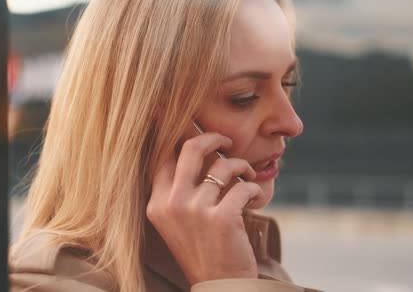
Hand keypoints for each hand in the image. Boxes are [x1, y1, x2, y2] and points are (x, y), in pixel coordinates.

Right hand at [146, 132, 263, 284]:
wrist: (218, 285)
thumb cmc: (202, 249)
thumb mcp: (177, 221)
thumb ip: (179, 189)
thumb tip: (195, 147)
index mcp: (157, 203)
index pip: (164, 155)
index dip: (180, 137)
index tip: (199, 135)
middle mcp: (172, 204)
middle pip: (191, 148)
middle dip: (213, 138)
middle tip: (226, 142)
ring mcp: (196, 210)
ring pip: (224, 165)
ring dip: (242, 167)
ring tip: (247, 177)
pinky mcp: (223, 218)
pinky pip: (244, 186)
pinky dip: (254, 188)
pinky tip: (254, 198)